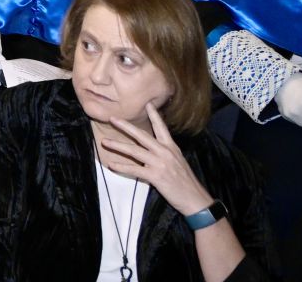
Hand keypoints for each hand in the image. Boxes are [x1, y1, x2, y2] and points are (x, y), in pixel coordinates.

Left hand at [97, 104, 213, 216]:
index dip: (154, 115)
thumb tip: (152, 146)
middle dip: (126, 126)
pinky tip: (112, 164)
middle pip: (142, 136)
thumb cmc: (186, 181)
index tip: (147, 103)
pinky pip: (134, 169)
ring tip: (105, 142)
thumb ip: (165, 152)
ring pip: (135, 151)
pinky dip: (122, 167)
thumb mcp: (178, 161)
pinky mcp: (156, 176)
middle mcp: (165, 152)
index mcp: (171, 147)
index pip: (161, 127)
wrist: (195, 199)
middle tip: (112, 118)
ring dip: (118, 145)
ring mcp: (160, 163)